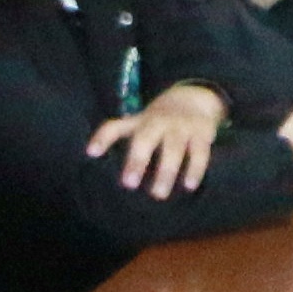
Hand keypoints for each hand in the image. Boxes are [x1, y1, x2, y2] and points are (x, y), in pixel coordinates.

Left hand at [89, 84, 227, 197]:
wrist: (195, 97)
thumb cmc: (158, 118)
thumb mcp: (135, 122)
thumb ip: (112, 133)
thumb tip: (89, 152)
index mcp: (140, 121)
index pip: (117, 127)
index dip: (103, 138)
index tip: (92, 154)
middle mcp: (160, 122)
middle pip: (147, 139)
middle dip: (138, 160)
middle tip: (129, 184)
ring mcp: (182, 126)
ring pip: (174, 148)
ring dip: (167, 171)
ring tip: (159, 194)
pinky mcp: (203, 133)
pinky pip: (200, 152)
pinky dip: (195, 168)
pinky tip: (189, 186)